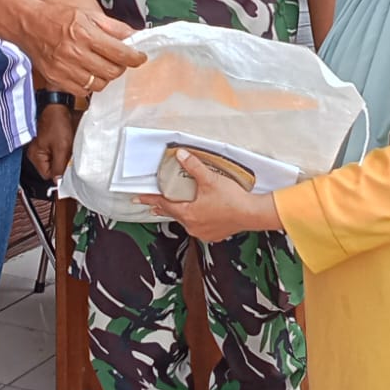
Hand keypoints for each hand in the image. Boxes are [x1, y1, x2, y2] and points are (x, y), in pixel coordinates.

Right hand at [19, 4, 145, 95]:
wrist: (28, 25)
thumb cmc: (58, 17)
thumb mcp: (88, 14)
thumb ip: (113, 27)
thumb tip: (135, 35)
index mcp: (85, 34)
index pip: (119, 53)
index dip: (135, 58)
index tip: (140, 57)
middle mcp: (75, 53)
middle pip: (111, 72)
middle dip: (120, 67)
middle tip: (119, 61)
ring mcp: (65, 69)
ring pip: (99, 84)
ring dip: (105, 77)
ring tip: (101, 65)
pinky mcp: (57, 79)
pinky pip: (83, 91)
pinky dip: (90, 85)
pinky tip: (87, 73)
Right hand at [25, 105, 74, 181]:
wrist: (58, 104)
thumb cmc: (56, 122)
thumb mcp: (62, 147)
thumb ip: (59, 166)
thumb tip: (59, 182)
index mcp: (35, 156)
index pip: (48, 176)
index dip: (60, 173)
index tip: (69, 167)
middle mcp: (35, 153)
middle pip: (51, 168)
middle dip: (62, 163)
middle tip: (69, 154)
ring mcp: (41, 147)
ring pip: (55, 160)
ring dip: (63, 156)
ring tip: (67, 145)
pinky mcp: (47, 141)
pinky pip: (56, 152)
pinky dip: (63, 149)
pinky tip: (66, 142)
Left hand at [137, 152, 280, 242]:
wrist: (251, 214)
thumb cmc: (232, 199)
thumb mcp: (209, 179)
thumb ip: (193, 166)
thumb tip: (181, 155)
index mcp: (188, 213)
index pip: (163, 204)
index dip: (150, 199)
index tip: (138, 198)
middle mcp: (193, 226)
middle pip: (173, 214)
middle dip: (163, 207)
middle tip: (153, 204)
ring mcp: (203, 232)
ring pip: (186, 221)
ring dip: (181, 213)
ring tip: (177, 206)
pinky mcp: (214, 234)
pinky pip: (199, 226)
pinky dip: (196, 219)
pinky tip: (200, 214)